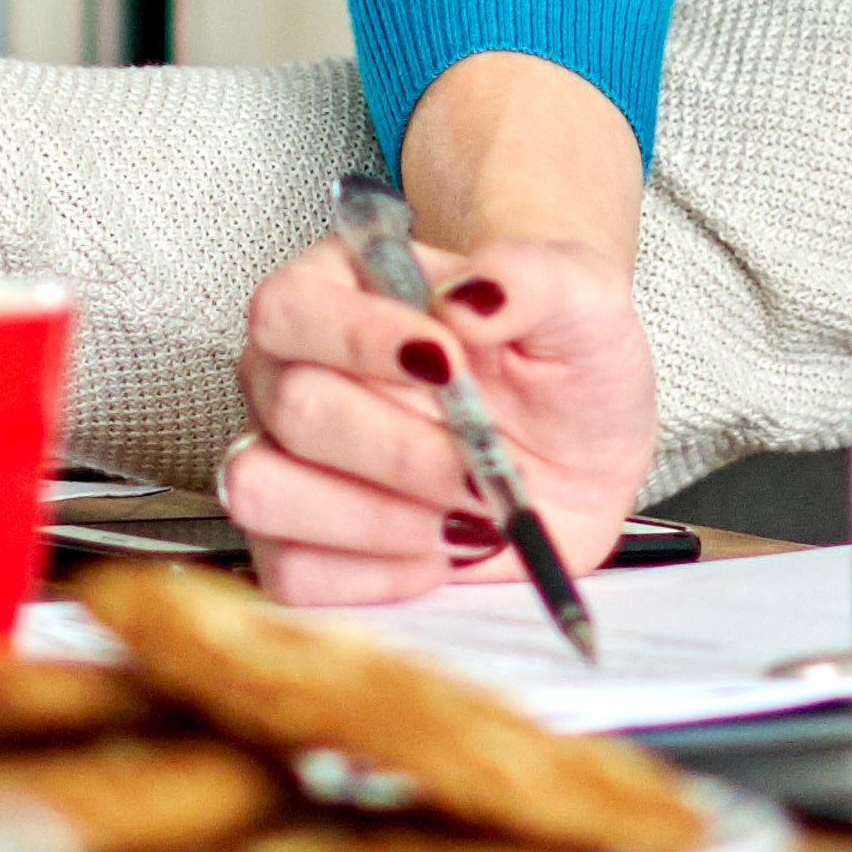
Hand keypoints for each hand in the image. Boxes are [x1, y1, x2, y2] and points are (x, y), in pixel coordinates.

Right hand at [220, 52, 653, 605]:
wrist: (582, 449)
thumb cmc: (565, 364)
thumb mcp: (586, 301)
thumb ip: (534, 277)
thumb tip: (471, 293)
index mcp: (340, 288)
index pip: (290, 308)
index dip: (358, 340)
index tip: (448, 364)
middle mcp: (293, 371)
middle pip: (292, 408)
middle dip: (403, 449)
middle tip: (482, 464)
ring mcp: (285, 459)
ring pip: (265, 492)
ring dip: (380, 519)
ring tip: (464, 513)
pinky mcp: (301, 542)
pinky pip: (291, 572)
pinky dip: (376, 574)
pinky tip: (439, 550)